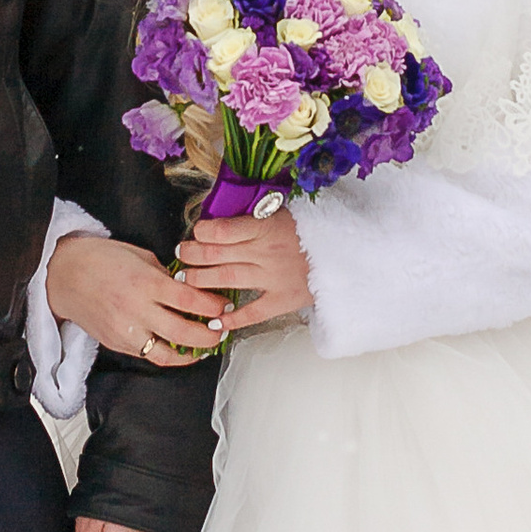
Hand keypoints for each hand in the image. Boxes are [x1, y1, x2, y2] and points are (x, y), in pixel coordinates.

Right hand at [48, 231, 231, 364]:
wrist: (62, 275)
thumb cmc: (98, 258)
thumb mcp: (139, 255)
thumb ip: (164, 274)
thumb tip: (186, 287)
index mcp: (145, 282)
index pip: (190, 300)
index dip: (212, 305)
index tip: (224, 304)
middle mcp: (137, 310)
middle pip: (184, 332)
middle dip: (210, 334)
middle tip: (222, 329)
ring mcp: (126, 331)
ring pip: (168, 353)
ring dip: (194, 352)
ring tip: (207, 345)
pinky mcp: (118, 343)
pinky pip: (150, 356)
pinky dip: (170, 356)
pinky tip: (182, 351)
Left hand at [173, 205, 312, 326]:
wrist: (348, 252)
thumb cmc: (315, 230)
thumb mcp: (286, 211)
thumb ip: (256, 217)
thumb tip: (224, 220)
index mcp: (267, 226)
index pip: (222, 229)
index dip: (202, 232)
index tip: (196, 232)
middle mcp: (266, 252)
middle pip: (217, 255)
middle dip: (193, 255)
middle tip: (181, 254)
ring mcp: (274, 278)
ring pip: (227, 279)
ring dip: (201, 280)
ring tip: (186, 280)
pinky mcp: (283, 299)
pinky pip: (253, 312)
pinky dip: (232, 318)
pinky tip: (215, 320)